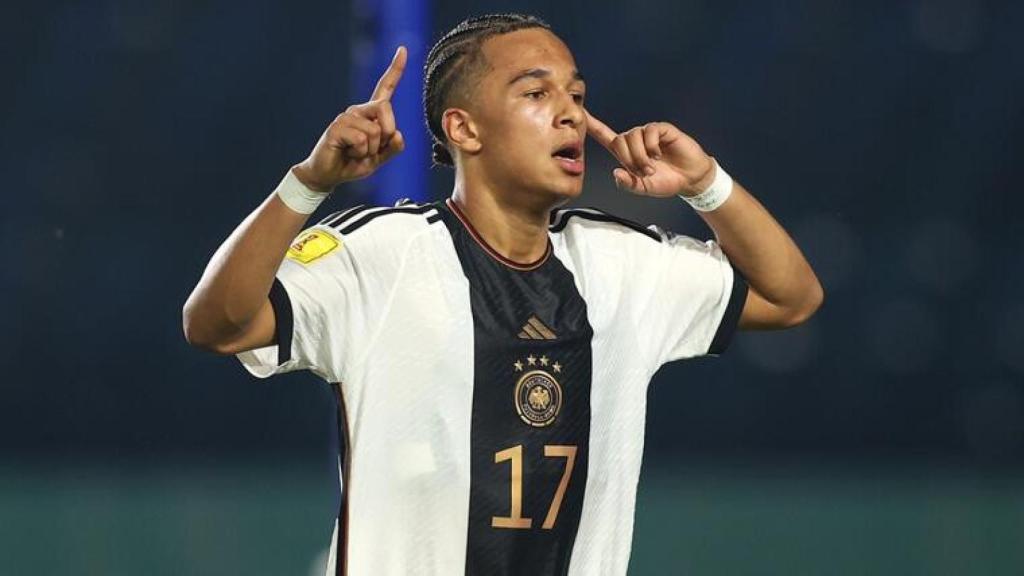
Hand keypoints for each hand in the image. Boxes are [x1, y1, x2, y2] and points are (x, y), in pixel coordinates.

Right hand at [292, 46, 407, 191]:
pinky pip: (361, 139)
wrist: (328, 175)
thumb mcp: (379, 158)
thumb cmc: (353, 164)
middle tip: (371, 150)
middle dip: (386, 135)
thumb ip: (393, 148)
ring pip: (375, 130)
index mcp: (371, 114)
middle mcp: (359, 110)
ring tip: (355, 153)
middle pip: (386, 108)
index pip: (385, 88)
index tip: (403, 49)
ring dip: (370, 150)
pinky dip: (359, 152)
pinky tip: (347, 153)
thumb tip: (397, 134)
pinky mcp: (336, 127)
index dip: (395, 69)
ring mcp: (346, 117)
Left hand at [585, 110, 715, 197]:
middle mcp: (635, 140)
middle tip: (643, 172)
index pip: (606, 136)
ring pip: (633, 136)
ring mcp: (649, 134)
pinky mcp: (662, 130)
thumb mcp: (643, 188)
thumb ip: (628, 183)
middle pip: (619, 140)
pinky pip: (649, 131)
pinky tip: (658, 154)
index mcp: (627, 152)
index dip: (593, 125)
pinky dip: (651, 146)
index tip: (582, 114)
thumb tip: (616, 172)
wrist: (690, 179)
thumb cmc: (666, 181)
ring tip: (652, 167)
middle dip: (629, 159)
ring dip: (640, 155)